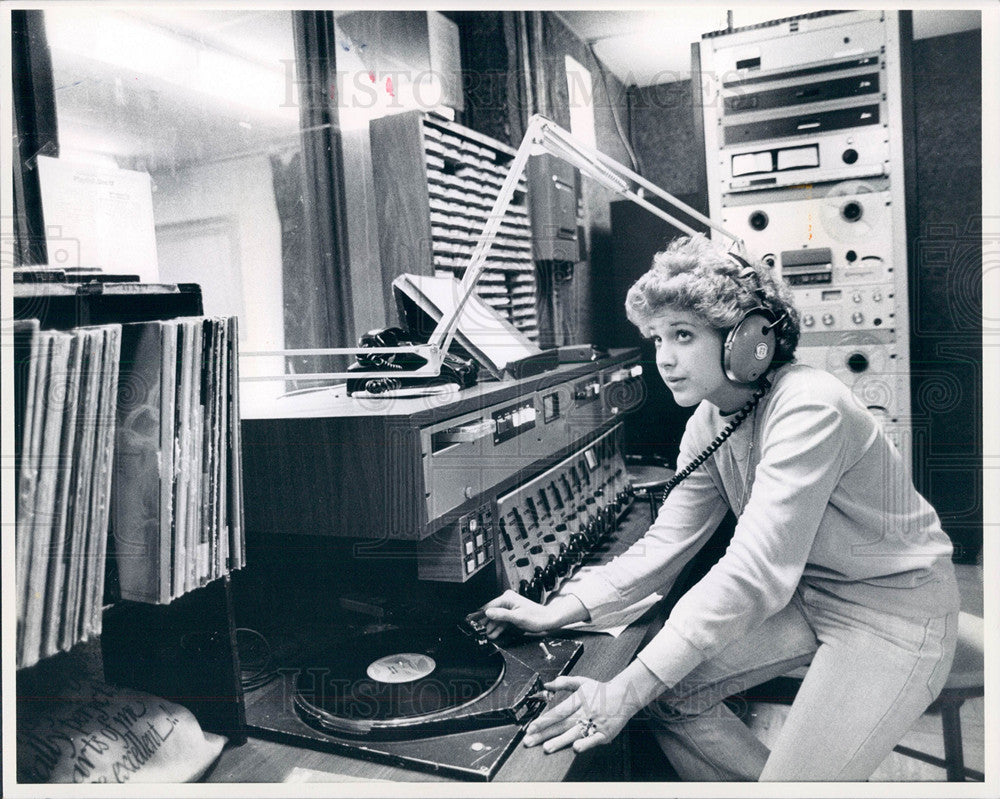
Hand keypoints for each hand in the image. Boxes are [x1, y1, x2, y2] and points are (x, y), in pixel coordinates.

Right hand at [477, 590, 588, 639]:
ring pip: (496, 618)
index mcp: (507, 598)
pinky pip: (502, 621)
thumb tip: (488, 612)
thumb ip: (501, 615)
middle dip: (486, 623)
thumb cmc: (536, 617)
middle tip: (479, 632)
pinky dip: (498, 627)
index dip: (480, 615)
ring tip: (486, 635)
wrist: (548, 620)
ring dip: (492, 627)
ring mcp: (510, 608)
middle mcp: (507, 601)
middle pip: (491, 612)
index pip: (489, 606)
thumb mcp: (517, 617)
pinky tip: (493, 634)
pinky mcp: (512, 614)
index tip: (473, 621)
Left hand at [522, 661, 666, 754]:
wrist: (625, 695)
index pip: (558, 712)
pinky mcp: (604, 733)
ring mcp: (595, 723)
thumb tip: (547, 684)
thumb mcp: (582, 681)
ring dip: (560, 741)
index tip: (530, 728)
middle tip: (530, 741)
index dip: (543, 720)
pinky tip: (576, 749)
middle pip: (562, 724)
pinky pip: (594, 739)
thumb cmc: (601, 690)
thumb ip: (564, 682)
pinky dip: (585, 744)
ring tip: (546, 748)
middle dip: (545, 734)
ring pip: (575, 733)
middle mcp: (585, 712)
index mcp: (579, 700)